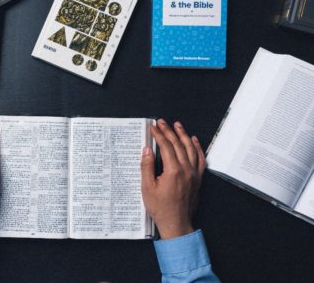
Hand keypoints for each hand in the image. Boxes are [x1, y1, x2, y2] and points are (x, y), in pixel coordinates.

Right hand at [141, 119, 205, 239]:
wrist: (176, 223)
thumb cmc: (161, 209)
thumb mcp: (148, 188)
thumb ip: (147, 167)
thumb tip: (147, 150)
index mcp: (173, 171)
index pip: (166, 146)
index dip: (159, 135)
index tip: (153, 127)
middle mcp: (186, 170)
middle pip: (178, 144)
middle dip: (169, 131)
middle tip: (162, 122)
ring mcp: (194, 174)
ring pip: (190, 148)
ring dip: (183, 135)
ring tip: (177, 125)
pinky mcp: (197, 178)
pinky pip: (200, 159)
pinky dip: (197, 147)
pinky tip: (193, 140)